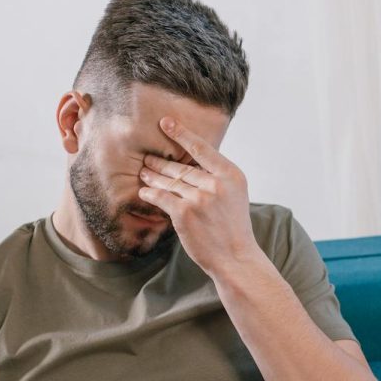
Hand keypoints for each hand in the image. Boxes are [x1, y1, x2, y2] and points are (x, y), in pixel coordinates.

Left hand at [137, 116, 260, 274]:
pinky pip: (161, 198)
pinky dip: (150, 194)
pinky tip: (144, 192)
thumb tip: (193, 165)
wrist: (236, 258)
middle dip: (162, 163)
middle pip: (182, 168)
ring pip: (169, 182)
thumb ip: (218, 178)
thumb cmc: (233, 228)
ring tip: (144, 174)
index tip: (166, 122)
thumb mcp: (235, 196)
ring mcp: (200, 198)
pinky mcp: (185, 213)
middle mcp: (216, 184)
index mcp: (232, 175)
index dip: (182, 134)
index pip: (202, 149)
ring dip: (153, 177)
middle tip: (148, 159)